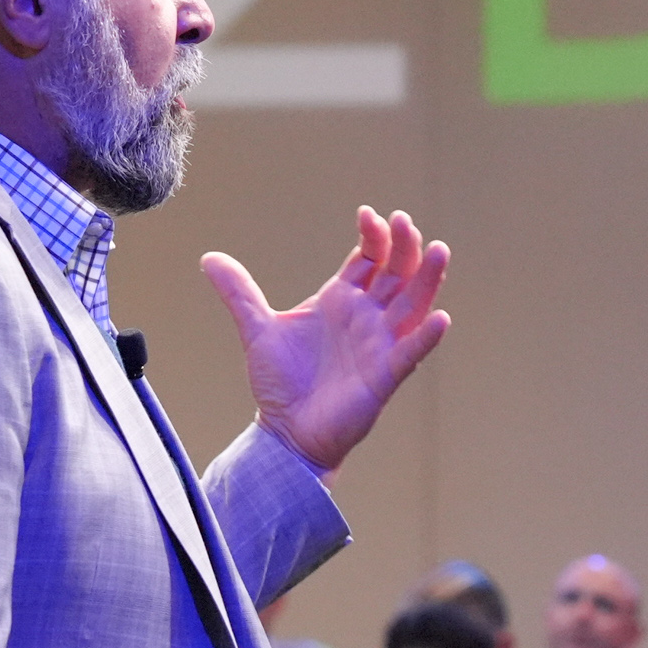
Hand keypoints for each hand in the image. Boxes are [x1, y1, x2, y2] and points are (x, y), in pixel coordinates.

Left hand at [201, 208, 448, 473]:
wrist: (285, 432)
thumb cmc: (280, 383)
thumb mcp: (257, 330)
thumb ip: (239, 293)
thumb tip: (209, 257)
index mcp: (341, 300)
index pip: (369, 258)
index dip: (374, 236)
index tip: (368, 216)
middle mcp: (366, 317)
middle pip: (397, 273)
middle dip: (404, 246)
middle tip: (403, 221)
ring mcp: (379, 344)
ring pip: (413, 305)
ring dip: (428, 279)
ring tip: (439, 250)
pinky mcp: (384, 376)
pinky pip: (411, 353)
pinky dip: (426, 337)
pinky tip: (439, 319)